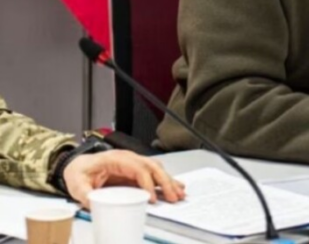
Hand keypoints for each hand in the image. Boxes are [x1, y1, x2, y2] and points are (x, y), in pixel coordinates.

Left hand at [63, 150, 185, 208]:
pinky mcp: (136, 170)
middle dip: (165, 182)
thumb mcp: (77, 183)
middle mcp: (129, 158)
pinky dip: (167, 180)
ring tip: (180, 194)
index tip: (152, 198)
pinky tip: (176, 187)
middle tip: (173, 197)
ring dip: (170, 181)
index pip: (138, 168)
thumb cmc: (80, 171)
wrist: (78, 165)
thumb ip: (85, 193)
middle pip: (153, 167)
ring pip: (157, 169)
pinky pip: (155, 173)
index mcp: (116, 159)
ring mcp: (134, 162)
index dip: (147, 183)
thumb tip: (94, 203)